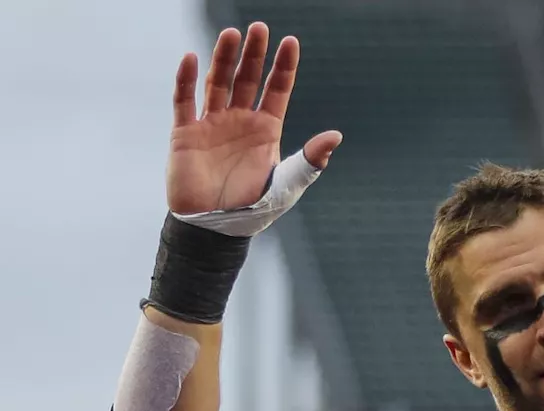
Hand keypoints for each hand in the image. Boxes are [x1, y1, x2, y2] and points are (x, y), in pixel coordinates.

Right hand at [167, 22, 341, 214]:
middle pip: (247, 79)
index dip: (283, 66)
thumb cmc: (255, 208)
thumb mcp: (290, 183)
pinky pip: (184, 100)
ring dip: (224, 58)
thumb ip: (312, 160)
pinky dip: (187, 79)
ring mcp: (212, 124)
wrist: (216, 227)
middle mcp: (240, 120)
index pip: (277, 89)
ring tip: (232, 34)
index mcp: (267, 129)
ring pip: (218, 82)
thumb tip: (336, 136)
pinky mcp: (185, 133)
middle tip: (260, 28)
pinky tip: (192, 58)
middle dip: (254, 54)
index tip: (290, 41)